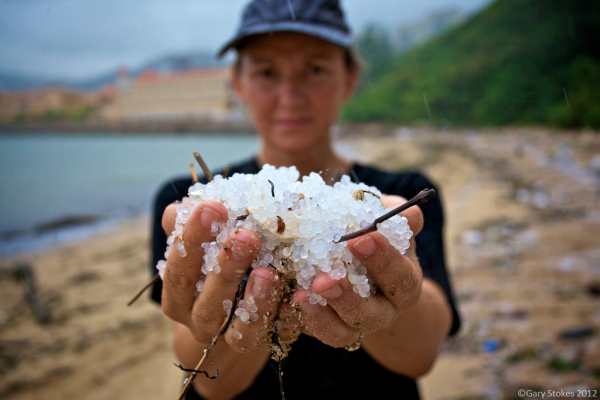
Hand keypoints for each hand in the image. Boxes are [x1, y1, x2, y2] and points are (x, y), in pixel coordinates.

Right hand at [160, 199, 282, 351]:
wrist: (238, 299)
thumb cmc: (218, 252)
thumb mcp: (204, 234)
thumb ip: (191, 219)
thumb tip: (189, 204)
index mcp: (177, 289)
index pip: (178, 265)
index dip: (192, 237)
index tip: (212, 207)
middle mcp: (194, 316)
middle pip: (205, 298)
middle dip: (225, 266)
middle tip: (246, 236)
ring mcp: (223, 334)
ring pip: (233, 324)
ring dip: (252, 298)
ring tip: (267, 273)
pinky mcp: (251, 342)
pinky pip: (260, 334)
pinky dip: (276, 315)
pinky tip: (293, 294)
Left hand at [291, 194, 423, 347]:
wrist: (355, 259)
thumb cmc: (374, 233)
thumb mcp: (386, 221)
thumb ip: (393, 214)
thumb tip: (404, 212)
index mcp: (403, 282)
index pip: (399, 276)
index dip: (383, 259)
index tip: (360, 238)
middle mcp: (383, 310)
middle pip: (372, 314)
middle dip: (349, 296)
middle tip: (326, 278)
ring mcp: (355, 324)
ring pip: (344, 332)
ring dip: (324, 314)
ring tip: (304, 293)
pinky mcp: (328, 328)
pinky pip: (317, 332)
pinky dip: (303, 318)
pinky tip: (288, 300)